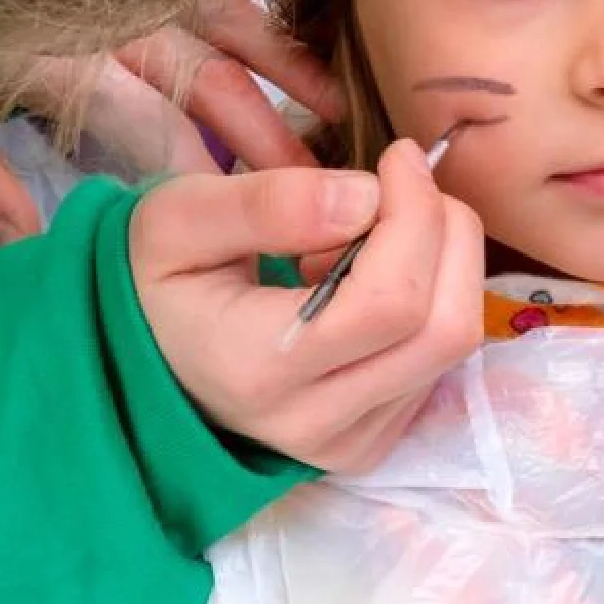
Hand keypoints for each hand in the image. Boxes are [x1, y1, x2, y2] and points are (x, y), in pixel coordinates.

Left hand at [0, 0, 342, 247]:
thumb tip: (27, 247)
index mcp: (64, 63)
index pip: (156, 131)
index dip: (205, 180)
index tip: (250, 228)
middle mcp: (109, 14)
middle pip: (204, 81)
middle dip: (264, 137)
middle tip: (320, 185)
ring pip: (218, 20)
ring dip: (277, 65)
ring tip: (333, 108)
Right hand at [129, 140, 484, 473]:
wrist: (148, 353)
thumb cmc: (160, 278)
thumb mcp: (179, 218)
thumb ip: (266, 203)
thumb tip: (365, 198)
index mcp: (257, 367)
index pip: (388, 300)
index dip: (415, 216)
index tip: (397, 158)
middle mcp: (312, 422)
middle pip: (443, 329)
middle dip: (446, 233)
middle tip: (404, 183)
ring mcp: (348, 443)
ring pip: (454, 347)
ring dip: (440, 265)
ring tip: (374, 235)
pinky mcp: (371, 445)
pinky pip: (440, 366)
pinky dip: (427, 304)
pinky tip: (368, 284)